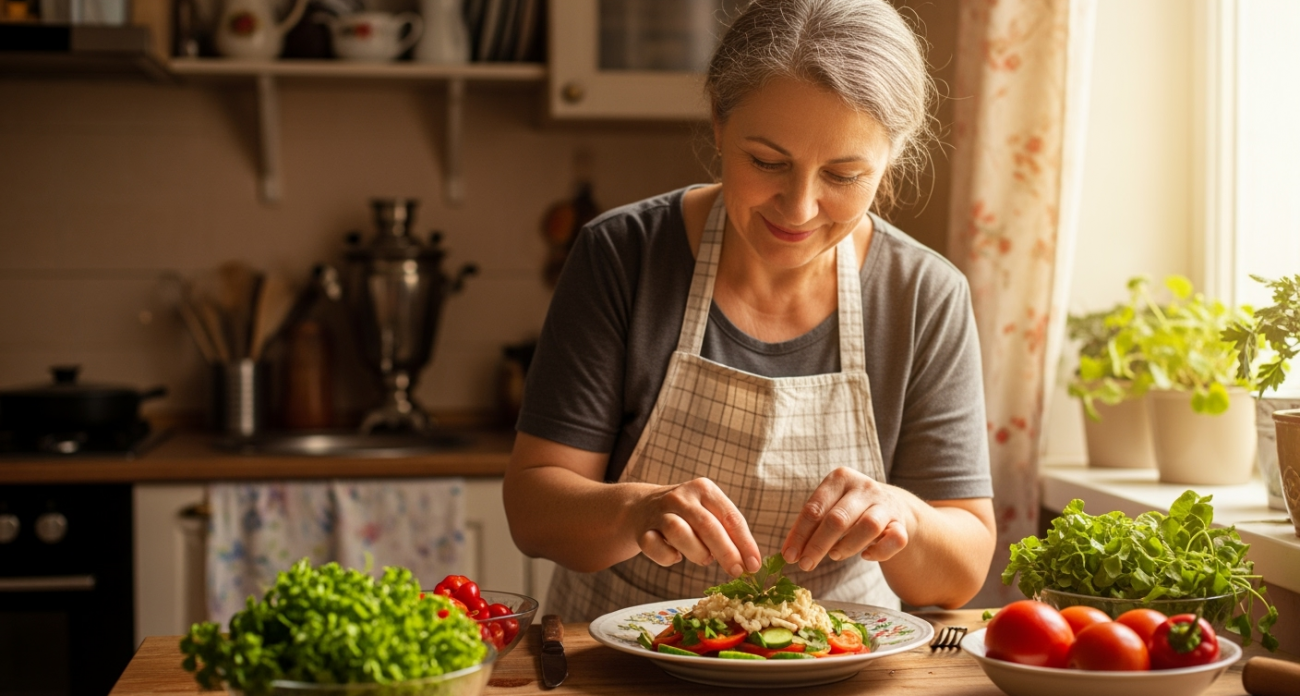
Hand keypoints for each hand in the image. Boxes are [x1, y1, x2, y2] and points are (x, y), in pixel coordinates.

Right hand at [635, 477, 762, 577]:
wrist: (642, 507)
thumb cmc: (687, 515)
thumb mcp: (709, 512)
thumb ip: (727, 532)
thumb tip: (749, 562)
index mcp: (704, 489)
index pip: (730, 516)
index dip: (745, 543)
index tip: (754, 564)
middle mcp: (681, 497)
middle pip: (707, 525)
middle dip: (726, 552)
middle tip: (737, 571)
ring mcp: (659, 512)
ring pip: (679, 532)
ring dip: (697, 552)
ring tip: (704, 558)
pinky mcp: (643, 530)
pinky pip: (655, 547)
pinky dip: (668, 557)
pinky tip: (675, 556)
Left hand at [781, 467, 912, 570]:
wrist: (892, 506)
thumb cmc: (850, 509)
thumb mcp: (830, 507)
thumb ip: (811, 525)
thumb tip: (789, 553)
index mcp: (840, 479)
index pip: (815, 508)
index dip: (800, 534)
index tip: (789, 556)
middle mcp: (864, 487)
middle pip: (838, 519)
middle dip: (818, 545)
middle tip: (805, 564)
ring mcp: (885, 504)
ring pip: (868, 526)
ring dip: (847, 546)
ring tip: (835, 555)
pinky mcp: (902, 523)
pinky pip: (895, 540)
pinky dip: (880, 552)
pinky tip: (866, 556)